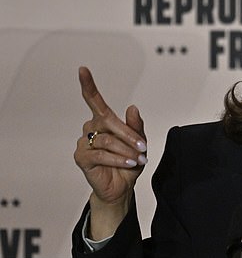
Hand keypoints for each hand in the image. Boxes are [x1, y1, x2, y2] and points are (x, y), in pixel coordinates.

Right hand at [73, 66, 147, 238]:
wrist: (122, 187)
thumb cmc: (129, 162)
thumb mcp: (139, 142)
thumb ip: (136, 126)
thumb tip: (132, 108)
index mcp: (103, 122)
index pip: (94, 100)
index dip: (89, 85)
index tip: (83, 70)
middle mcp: (91, 129)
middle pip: (109, 122)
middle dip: (129, 135)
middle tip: (143, 147)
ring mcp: (84, 143)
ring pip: (108, 140)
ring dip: (127, 150)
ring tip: (138, 159)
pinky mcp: (82, 157)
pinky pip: (102, 154)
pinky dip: (119, 159)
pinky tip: (128, 164)